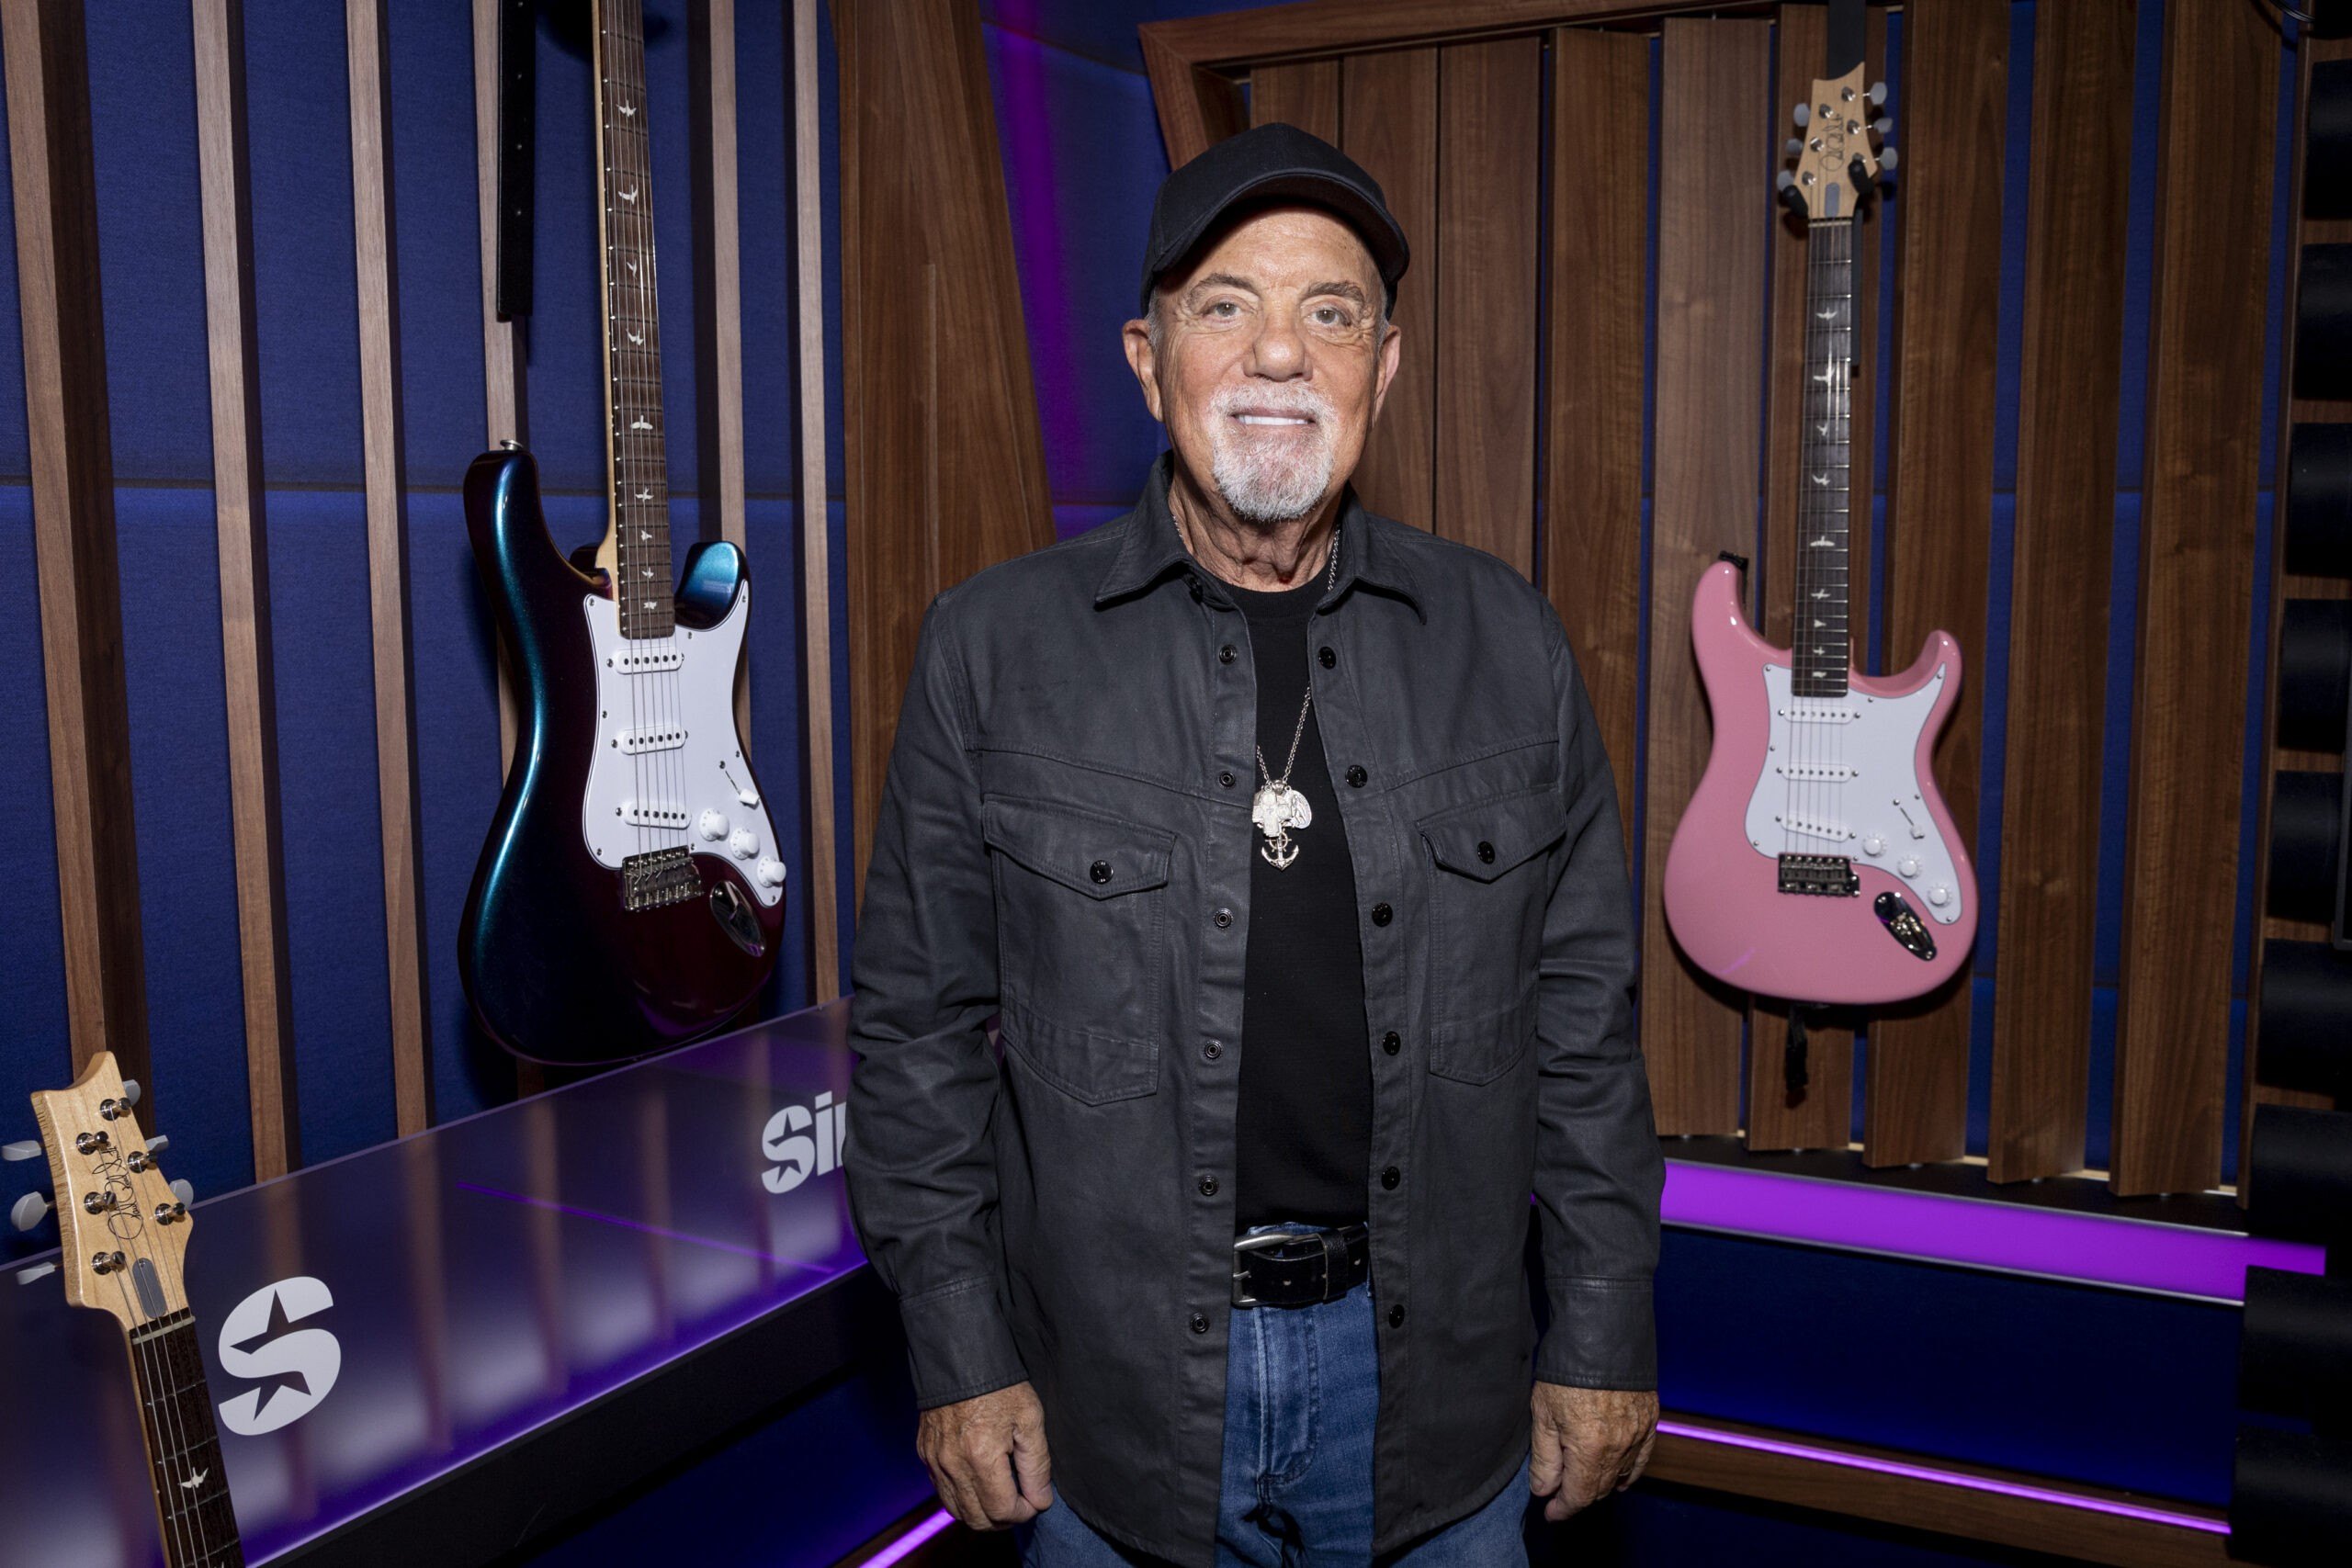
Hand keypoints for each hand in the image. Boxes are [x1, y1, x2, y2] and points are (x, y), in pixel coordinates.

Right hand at [918, 1381, 1054, 1528]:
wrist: (959, 1358)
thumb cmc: (999, 1385)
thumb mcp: (1030, 1419)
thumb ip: (1036, 1465)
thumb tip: (1040, 1500)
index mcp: (981, 1458)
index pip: (1002, 1510)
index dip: (1025, 1512)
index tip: (1036, 1499)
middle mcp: (952, 1466)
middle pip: (978, 1519)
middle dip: (1004, 1519)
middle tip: (1021, 1503)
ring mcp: (935, 1461)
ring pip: (957, 1511)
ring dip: (982, 1513)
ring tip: (1002, 1496)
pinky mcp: (925, 1454)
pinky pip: (942, 1491)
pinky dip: (962, 1497)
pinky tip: (979, 1482)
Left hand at [1528, 1383, 1657, 1521]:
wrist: (1601, 1334)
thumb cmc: (1566, 1372)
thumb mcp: (1543, 1414)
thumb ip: (1544, 1458)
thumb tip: (1544, 1491)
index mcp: (1591, 1449)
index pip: (1579, 1495)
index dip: (1563, 1508)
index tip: (1551, 1512)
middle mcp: (1619, 1447)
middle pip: (1600, 1488)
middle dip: (1579, 1497)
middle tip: (1561, 1497)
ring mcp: (1638, 1434)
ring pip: (1620, 1475)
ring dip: (1601, 1485)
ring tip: (1584, 1486)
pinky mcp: (1649, 1420)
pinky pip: (1642, 1458)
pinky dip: (1630, 1473)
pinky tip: (1620, 1480)